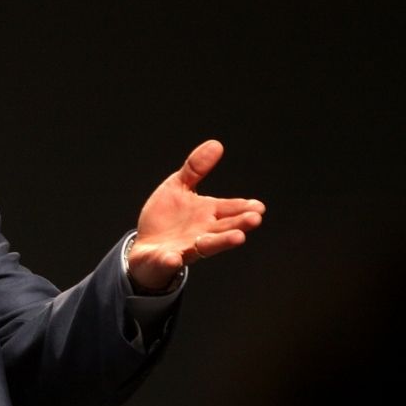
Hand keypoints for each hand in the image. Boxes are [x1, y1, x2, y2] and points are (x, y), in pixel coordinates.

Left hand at [127, 140, 264, 290]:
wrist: (146, 246)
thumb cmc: (167, 217)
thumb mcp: (178, 187)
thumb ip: (195, 169)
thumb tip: (216, 144)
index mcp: (208, 214)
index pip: (230, 209)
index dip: (243, 208)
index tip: (258, 206)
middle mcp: (203, 232)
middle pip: (224, 228)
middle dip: (239, 224)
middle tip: (255, 219)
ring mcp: (185, 247)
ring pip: (206, 246)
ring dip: (221, 242)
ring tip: (238, 238)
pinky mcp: (165, 259)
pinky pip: (168, 261)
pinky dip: (171, 260)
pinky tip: (173, 257)